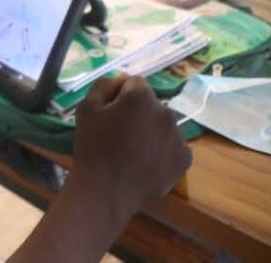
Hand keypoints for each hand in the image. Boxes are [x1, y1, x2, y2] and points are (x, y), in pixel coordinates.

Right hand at [72, 75, 191, 217]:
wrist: (106, 191)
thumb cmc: (92, 147)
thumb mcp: (86, 109)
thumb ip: (104, 86)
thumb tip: (121, 79)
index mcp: (141, 97)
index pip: (135, 83)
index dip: (120, 95)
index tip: (109, 112)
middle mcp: (166, 112)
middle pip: (151, 105)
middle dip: (138, 112)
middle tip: (120, 133)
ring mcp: (178, 136)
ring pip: (163, 125)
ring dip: (151, 131)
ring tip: (133, 151)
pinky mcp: (184, 159)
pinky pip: (172, 146)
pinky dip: (162, 151)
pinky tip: (145, 162)